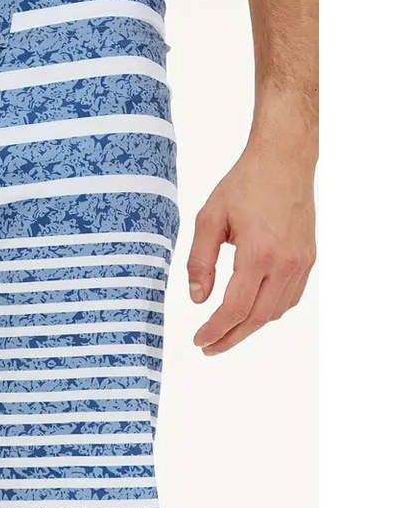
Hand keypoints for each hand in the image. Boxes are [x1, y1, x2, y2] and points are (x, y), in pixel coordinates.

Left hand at [186, 141, 315, 354]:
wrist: (285, 160)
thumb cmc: (244, 185)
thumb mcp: (209, 219)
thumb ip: (200, 261)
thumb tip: (198, 298)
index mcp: (259, 254)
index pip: (235, 308)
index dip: (215, 330)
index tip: (198, 341)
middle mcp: (286, 263)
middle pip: (257, 318)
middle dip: (231, 337)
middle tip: (208, 347)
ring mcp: (302, 263)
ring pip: (276, 311)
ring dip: (250, 327)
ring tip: (225, 333)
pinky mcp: (308, 259)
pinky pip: (289, 297)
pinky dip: (269, 311)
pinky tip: (250, 312)